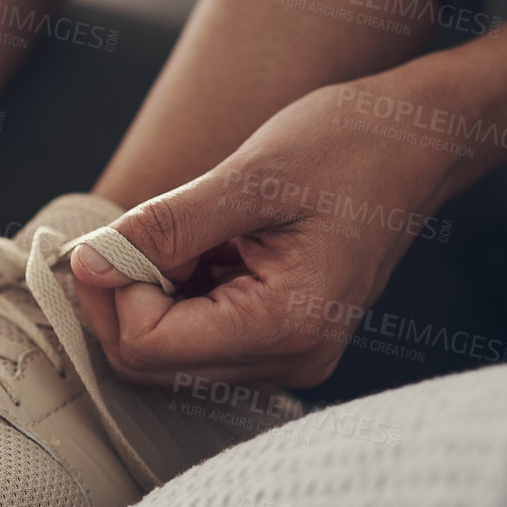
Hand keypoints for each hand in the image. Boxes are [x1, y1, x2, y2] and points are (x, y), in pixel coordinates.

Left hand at [71, 81, 456, 387]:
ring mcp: (288, 357)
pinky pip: (195, 341)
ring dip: (148, 298)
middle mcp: (291, 359)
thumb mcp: (249, 176)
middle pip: (149, 364)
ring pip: (165, 358)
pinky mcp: (280, 342)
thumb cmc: (350, 144)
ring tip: (184, 237)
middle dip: (120, 300)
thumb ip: (163, 227)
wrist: (419, 141)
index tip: (115, 238)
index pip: (148, 346)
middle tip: (131, 235)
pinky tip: (202, 251)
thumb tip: (87, 263)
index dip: (112, 292)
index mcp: (287, 324)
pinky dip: (175, 297)